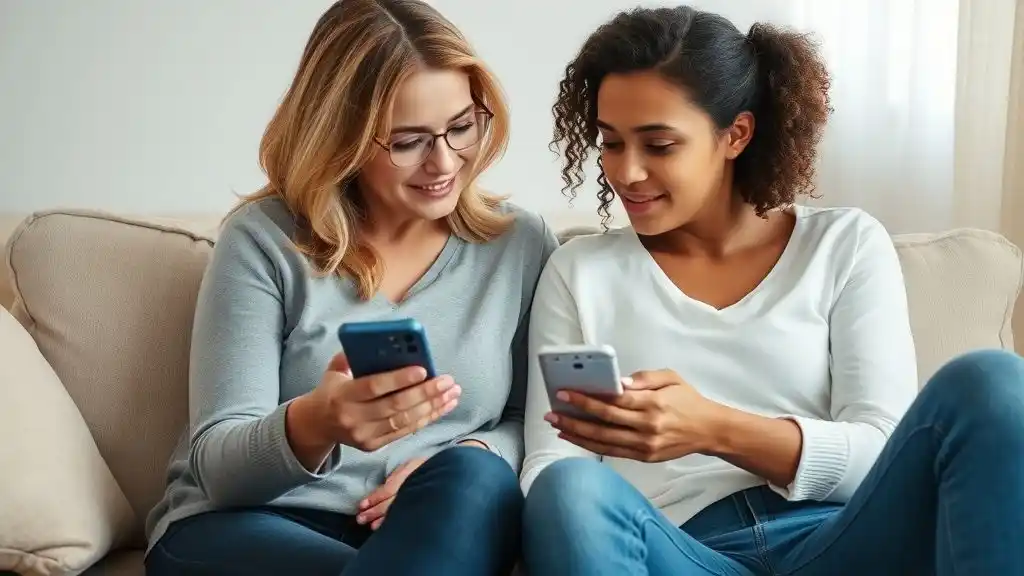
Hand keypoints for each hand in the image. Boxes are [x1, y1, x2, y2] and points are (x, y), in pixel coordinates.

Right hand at [298, 352, 460, 452]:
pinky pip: (405, 431)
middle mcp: (353, 418)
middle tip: (448, 381)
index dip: (400, 378)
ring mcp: (364, 435)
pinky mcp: (374, 446)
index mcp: (342, 396)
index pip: (374, 386)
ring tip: (452, 394)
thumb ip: (353, 356)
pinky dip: (427, 418)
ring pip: (405, 421)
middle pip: (395, 406)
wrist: (317, 424)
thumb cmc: (333, 389)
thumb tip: (383, 342)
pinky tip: (443, 407)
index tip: (424, 369)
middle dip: (426, 393)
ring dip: (433, 407)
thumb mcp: (335, 370)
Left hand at [357, 456, 427, 529]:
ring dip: (382, 520)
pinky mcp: (421, 508)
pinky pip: (406, 517)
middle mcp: (413, 489)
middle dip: (374, 512)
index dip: (375, 498)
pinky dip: (394, 523)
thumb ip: (395, 477)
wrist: (442, 475)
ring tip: (370, 526)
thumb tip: (381, 489)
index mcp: (408, 476)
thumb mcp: (408, 466)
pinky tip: (385, 529)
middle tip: (360, 519)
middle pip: (390, 504)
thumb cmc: (420, 469)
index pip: (388, 490)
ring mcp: (418, 500)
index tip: (362, 505)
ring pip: (397, 513)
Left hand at [545, 369, 722, 461]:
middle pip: (604, 422)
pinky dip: (591, 446)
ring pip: (604, 441)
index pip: (614, 401)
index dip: (587, 398)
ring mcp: (645, 445)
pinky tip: (575, 437)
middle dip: (575, 416)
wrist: (709, 430)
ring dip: (577, 434)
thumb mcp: (671, 377)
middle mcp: (648, 427)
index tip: (565, 392)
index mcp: (653, 404)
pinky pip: (612, 452)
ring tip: (556, 425)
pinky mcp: (644, 457)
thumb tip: (617, 381)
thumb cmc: (687, 399)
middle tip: (552, 411)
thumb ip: (644, 378)